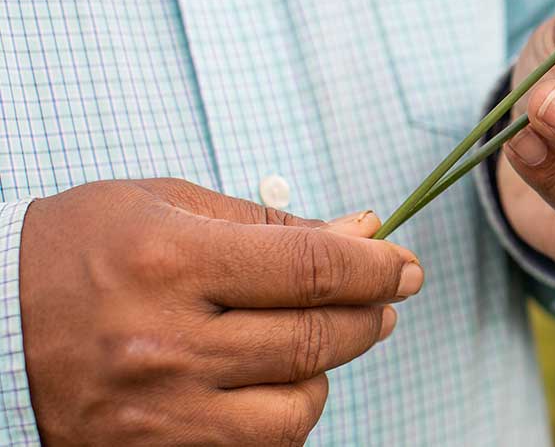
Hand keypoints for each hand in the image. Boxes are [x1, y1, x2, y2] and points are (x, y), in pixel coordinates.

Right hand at [20, 178, 423, 445]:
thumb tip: (364, 234)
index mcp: (167, 261)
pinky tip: (266, 382)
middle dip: (366, 314)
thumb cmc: (78, 252)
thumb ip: (269, 223)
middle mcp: (165, 343)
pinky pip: (260, 446)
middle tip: (382, 297)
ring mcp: (159, 411)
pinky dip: (282, 414)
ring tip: (308, 340)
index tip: (404, 265)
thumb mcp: (165, 205)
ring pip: (298, 404)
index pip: (312, 269)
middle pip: (315, 337)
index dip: (376, 267)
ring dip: (322, 370)